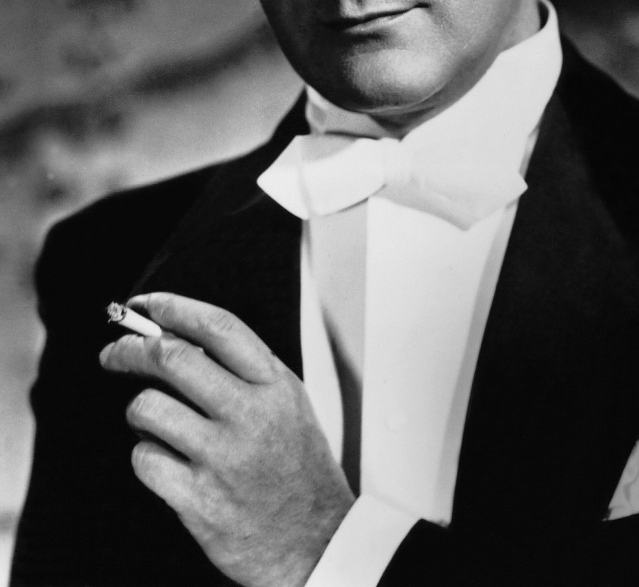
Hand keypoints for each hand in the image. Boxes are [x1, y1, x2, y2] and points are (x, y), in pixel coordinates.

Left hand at [99, 292, 353, 586]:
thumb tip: (177, 335)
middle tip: (115, 352)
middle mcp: (250, 415)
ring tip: (152, 421)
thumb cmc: (297, 467)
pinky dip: (145, 456)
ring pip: (148, 408)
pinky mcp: (200, 501)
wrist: (317, 541)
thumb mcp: (288, 403)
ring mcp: (223, 458)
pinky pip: (144, 461)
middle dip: (131, 349)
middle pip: (172, 358)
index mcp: (274, 385)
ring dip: (139, 410)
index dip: (174, 308)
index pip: (218, 327)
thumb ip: (244, 370)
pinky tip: (163, 459)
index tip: (146, 305)